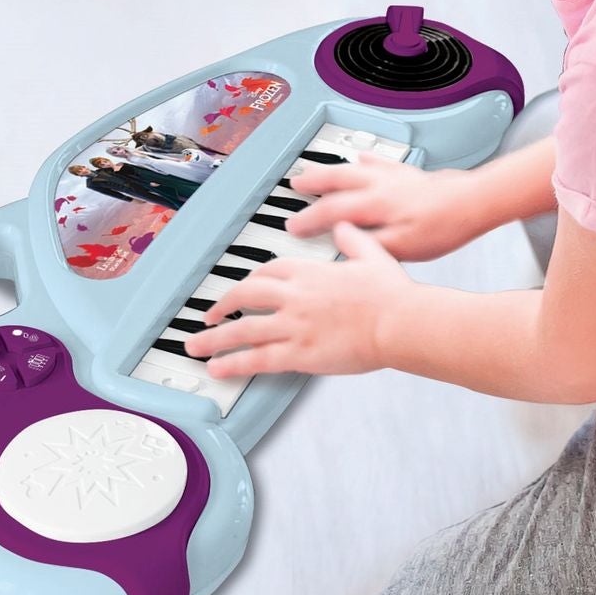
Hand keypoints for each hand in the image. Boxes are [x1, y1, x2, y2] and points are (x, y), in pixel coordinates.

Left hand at [182, 222, 413, 379]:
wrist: (399, 321)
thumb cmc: (391, 293)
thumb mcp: (372, 254)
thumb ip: (352, 239)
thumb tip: (341, 226)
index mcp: (310, 273)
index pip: (269, 271)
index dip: (251, 280)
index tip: (244, 289)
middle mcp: (295, 297)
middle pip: (245, 295)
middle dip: (221, 305)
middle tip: (209, 315)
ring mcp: (294, 326)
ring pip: (242, 329)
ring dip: (214, 338)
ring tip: (196, 346)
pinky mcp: (300, 354)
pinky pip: (258, 359)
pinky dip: (234, 363)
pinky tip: (218, 368)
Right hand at [284, 154, 481, 260]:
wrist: (473, 202)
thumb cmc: (442, 227)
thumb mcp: (403, 249)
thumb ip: (369, 246)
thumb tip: (342, 245)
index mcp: (374, 205)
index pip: (331, 211)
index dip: (308, 220)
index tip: (294, 226)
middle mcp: (380, 185)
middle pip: (336, 179)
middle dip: (312, 182)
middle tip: (294, 184)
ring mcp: (395, 176)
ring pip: (353, 167)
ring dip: (331, 168)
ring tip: (316, 169)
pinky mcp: (410, 173)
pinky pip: (380, 161)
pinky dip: (367, 158)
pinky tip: (361, 156)